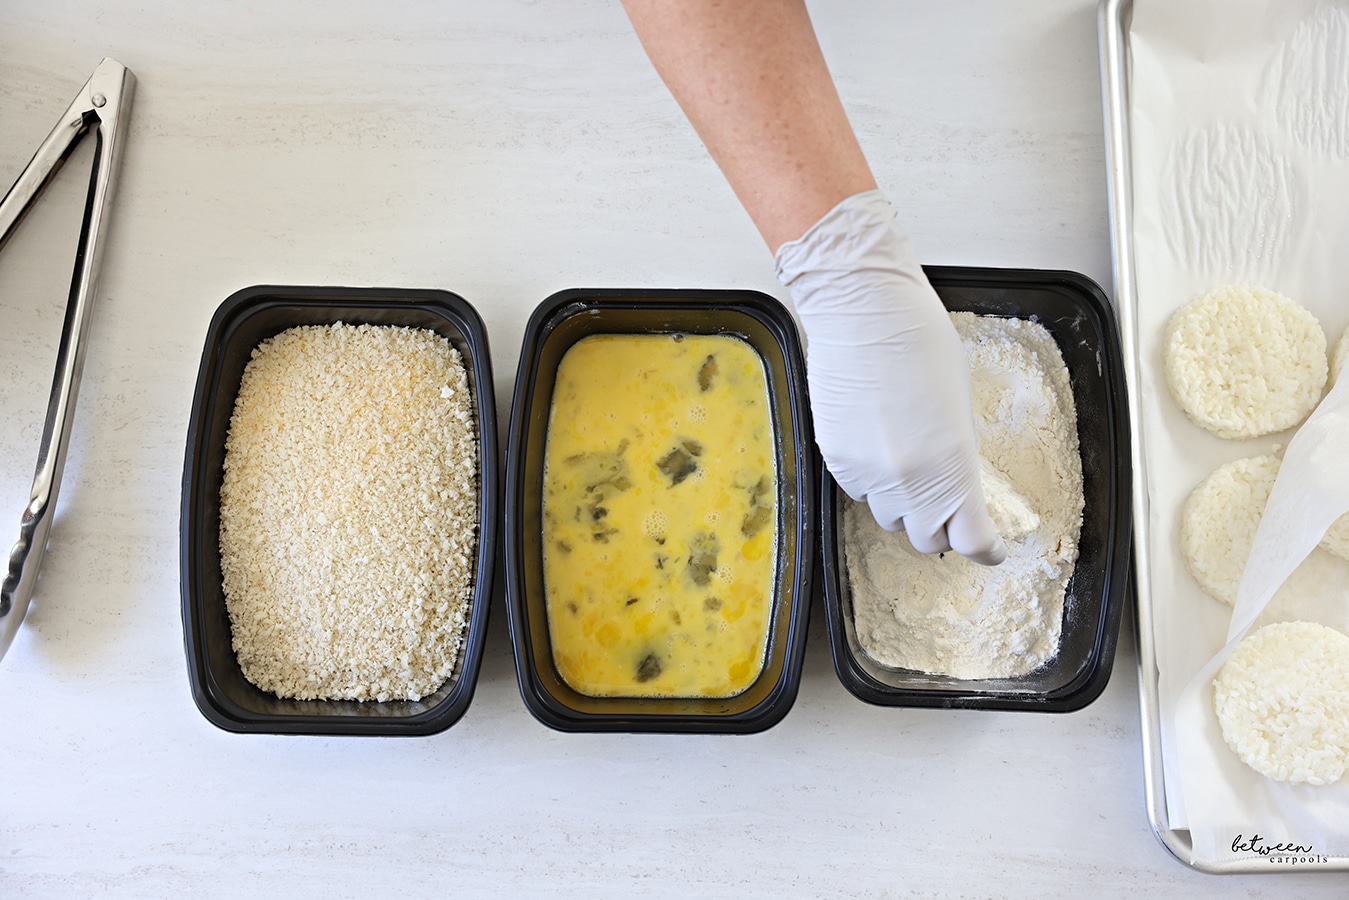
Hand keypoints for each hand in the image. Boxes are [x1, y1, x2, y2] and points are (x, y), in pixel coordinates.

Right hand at [776, 190, 1005, 564]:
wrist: (861, 310)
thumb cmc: (918, 339)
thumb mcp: (960, 403)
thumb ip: (958, 453)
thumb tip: (953, 479)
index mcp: (952, 466)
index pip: (973, 539)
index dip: (986, 549)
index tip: (991, 547)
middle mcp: (907, 481)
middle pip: (927, 538)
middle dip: (942, 528)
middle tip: (949, 507)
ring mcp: (866, 473)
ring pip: (889, 516)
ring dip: (904, 505)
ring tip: (909, 468)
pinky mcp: (835, 459)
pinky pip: (858, 490)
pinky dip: (872, 481)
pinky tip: (878, 446)